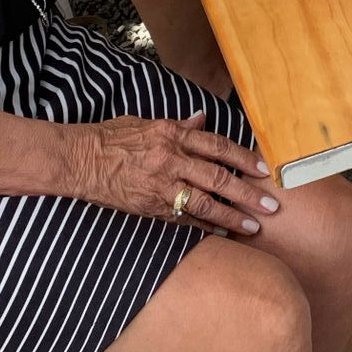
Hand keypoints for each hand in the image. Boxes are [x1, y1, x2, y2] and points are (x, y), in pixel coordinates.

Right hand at [70, 112, 278, 233]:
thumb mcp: (147, 123)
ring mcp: (161, 186)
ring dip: (231, 216)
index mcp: (173, 135)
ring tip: (253, 226)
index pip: (218, 146)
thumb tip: (203, 119)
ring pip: (204, 204)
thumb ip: (179, 125)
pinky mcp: (150, 207)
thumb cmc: (112, 137)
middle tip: (272, 205)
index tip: (264, 170)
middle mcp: (171, 160)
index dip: (244, 159)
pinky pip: (182, 218)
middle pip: (218, 178)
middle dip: (248, 194)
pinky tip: (220, 232)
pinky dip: (203, 226)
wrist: (79, 160)